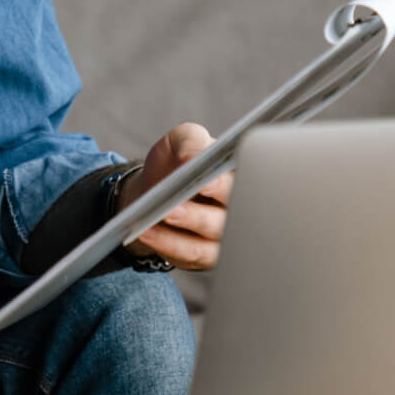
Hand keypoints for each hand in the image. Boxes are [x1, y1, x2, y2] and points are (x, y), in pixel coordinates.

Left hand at [113, 122, 229, 270]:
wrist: (155, 190)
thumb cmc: (175, 163)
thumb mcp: (182, 139)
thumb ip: (191, 141)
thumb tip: (191, 157)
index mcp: (242, 174)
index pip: (247, 181)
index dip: (226, 184)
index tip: (206, 183)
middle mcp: (241, 207)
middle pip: (233, 214)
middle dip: (202, 212)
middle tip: (176, 206)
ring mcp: (226, 233)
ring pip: (212, 236)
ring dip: (184, 229)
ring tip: (159, 218)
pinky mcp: (207, 254)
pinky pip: (192, 253)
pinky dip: (168, 244)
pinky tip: (147, 232)